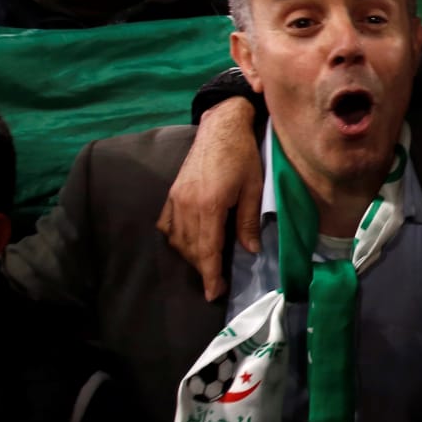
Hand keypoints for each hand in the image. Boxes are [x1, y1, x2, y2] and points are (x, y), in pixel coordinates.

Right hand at [157, 98, 262, 301]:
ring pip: (177, 239)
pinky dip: (176, 239)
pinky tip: (187, 244)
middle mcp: (188, 205)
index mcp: (210, 205)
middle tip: (215, 283)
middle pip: (191, 249)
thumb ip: (249, 221)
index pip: (208, 250)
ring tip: (206, 265)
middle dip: (202, 269)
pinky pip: (167, 224)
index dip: (210, 275)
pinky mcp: (172, 192)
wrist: (221, 127)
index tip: (213, 294)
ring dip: (190, 256)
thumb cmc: (243, 156)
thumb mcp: (254, 188)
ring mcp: (176, 198)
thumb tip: (249, 251)